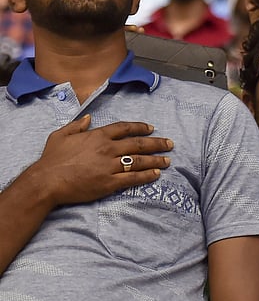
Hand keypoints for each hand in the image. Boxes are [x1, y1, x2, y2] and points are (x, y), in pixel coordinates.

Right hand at [28, 114, 172, 206]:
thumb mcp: (61, 135)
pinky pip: (133, 178)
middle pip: (138, 144)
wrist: (46, 181)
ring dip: (156, 160)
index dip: (140, 127)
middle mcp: (108, 149)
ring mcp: (110, 166)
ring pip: (139, 161)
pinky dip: (147, 176)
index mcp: (98, 136)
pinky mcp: (110, 183)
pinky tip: (156, 174)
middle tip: (170, 144)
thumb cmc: (52, 159)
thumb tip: (89, 117)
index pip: (125, 128)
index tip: (151, 128)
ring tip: (168, 160)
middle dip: (157, 143)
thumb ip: (77, 125)